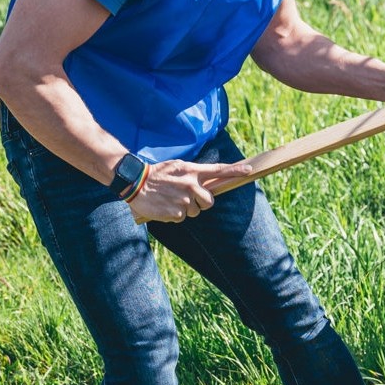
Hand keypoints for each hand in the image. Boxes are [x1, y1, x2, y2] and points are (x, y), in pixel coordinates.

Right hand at [129, 159, 251, 223]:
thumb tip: (207, 181)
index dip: (236, 171)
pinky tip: (165, 206)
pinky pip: (182, 218)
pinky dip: (174, 215)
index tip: (249, 170)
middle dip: (202, 203)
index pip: (219, 170)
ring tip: (171, 200)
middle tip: (188, 198)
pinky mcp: (176, 213)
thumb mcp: (177, 166)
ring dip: (186, 209)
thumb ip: (193, 173)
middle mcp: (191, 185)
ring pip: (195, 211)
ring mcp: (184, 200)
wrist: (135, 182)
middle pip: (209, 201)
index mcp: (192, 171)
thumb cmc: (157, 174)